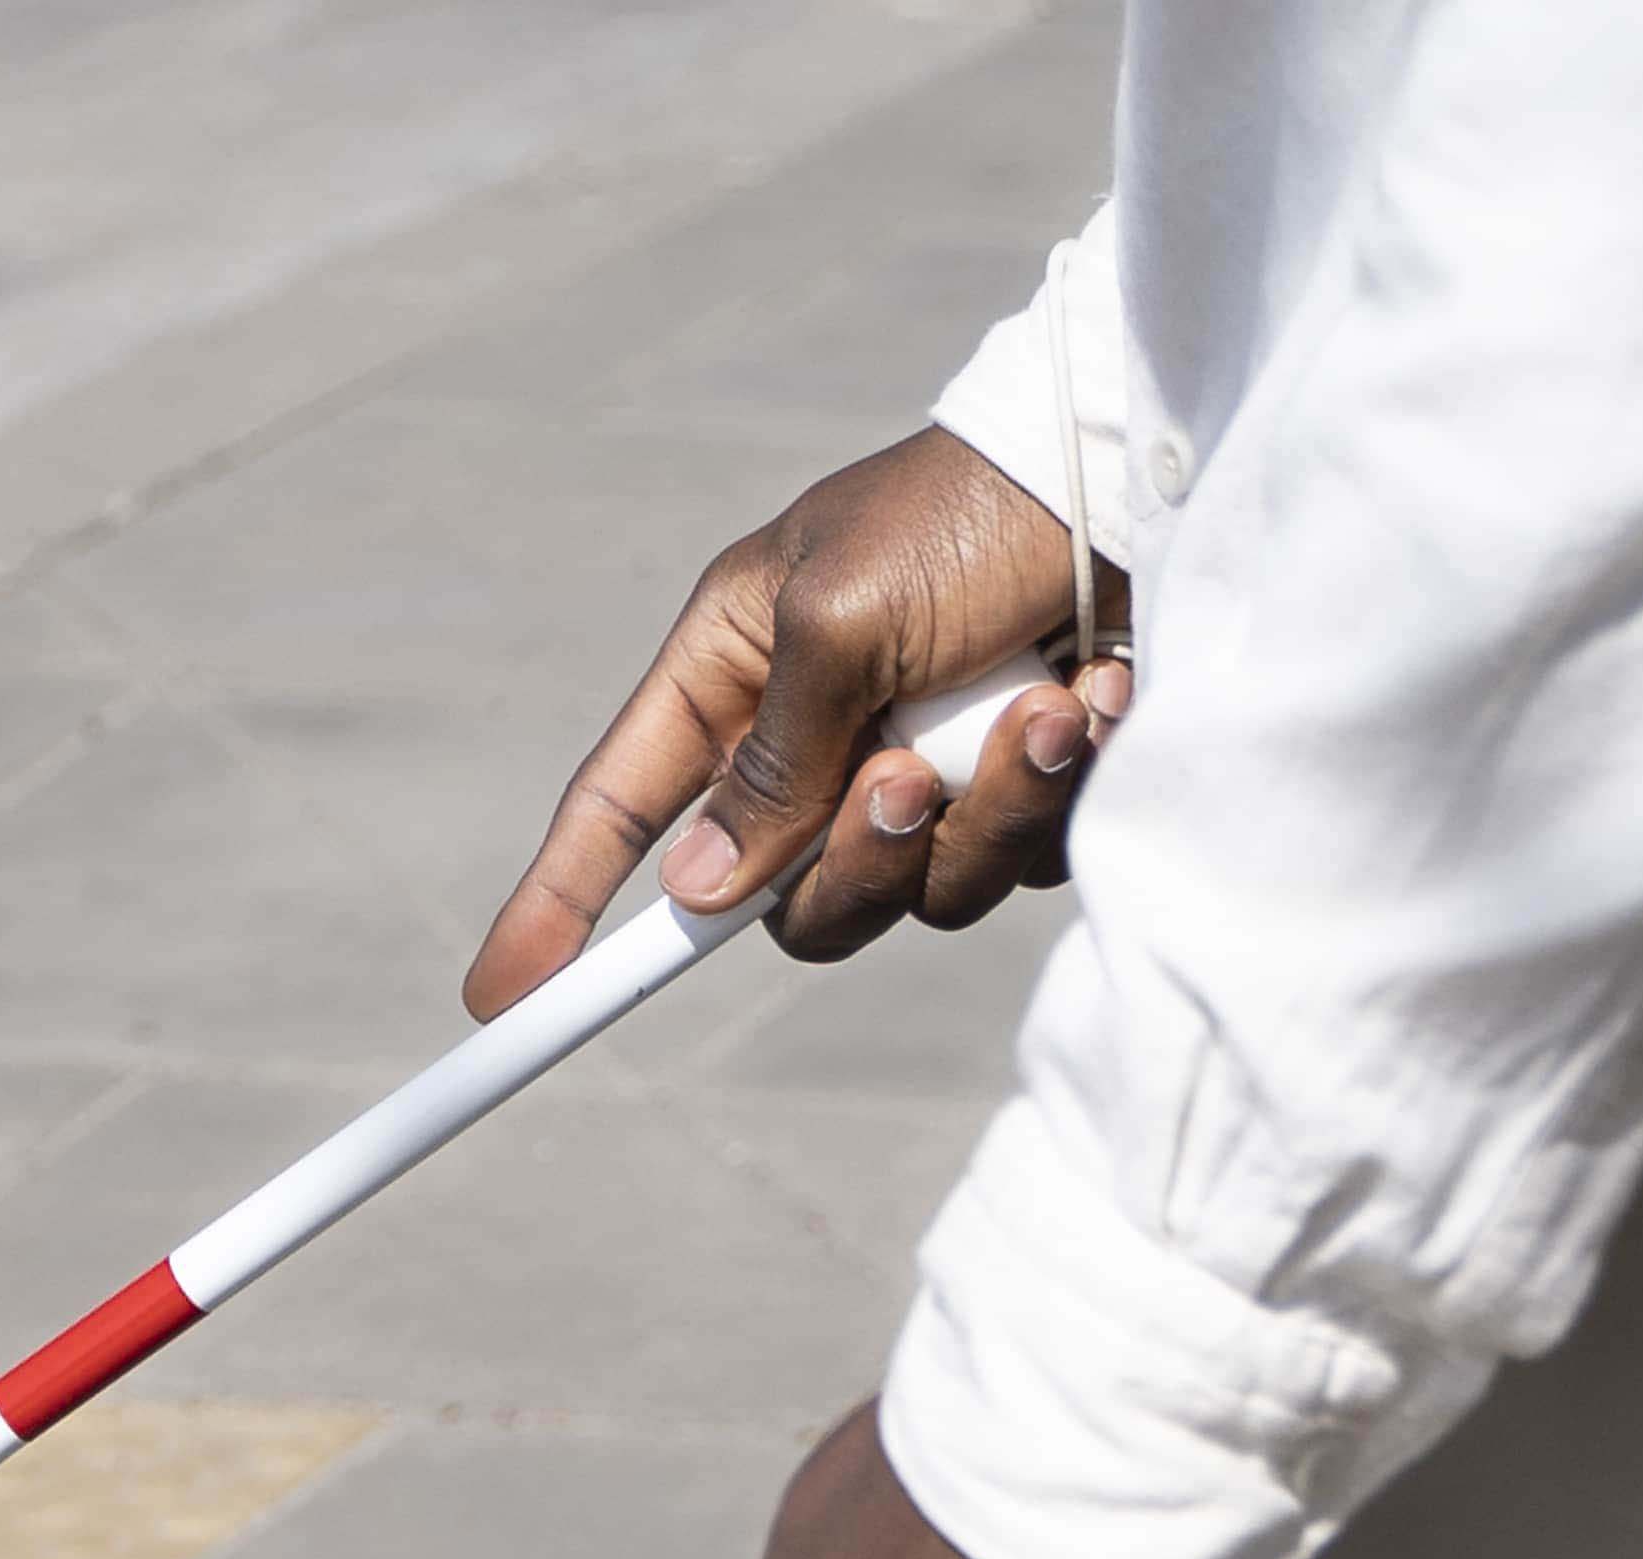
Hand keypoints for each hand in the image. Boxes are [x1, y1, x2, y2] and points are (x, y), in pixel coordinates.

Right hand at [468, 429, 1131, 1019]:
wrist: (1141, 476)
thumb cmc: (969, 511)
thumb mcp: (840, 615)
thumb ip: (770, 763)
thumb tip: (701, 893)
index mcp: (736, 672)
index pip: (621, 810)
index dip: (558, 904)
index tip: (501, 997)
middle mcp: (818, 735)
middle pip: (786, 900)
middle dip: (855, 859)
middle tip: (908, 779)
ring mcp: (922, 771)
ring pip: (916, 895)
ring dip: (985, 812)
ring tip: (1046, 708)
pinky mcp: (1020, 791)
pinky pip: (1015, 864)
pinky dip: (1058, 792)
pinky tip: (1096, 698)